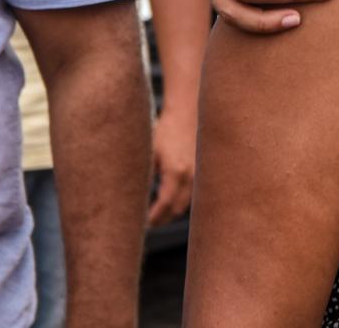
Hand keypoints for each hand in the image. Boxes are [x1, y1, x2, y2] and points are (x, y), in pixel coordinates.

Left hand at [148, 106, 196, 225]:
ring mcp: (201, 173)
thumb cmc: (165, 130)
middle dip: (162, 218)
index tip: (141, 225)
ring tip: (157, 214)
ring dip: (172, 210)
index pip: (164, 205)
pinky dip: (182, 200)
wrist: (188, 113)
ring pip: (187, 203)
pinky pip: (194, 194)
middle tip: (147, 223)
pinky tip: (171, 199)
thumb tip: (134, 198)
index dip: (153, 218)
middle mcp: (191, 175)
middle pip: (177, 209)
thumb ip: (145, 176)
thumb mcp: (150, 152)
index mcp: (175, 172)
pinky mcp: (204, 170)